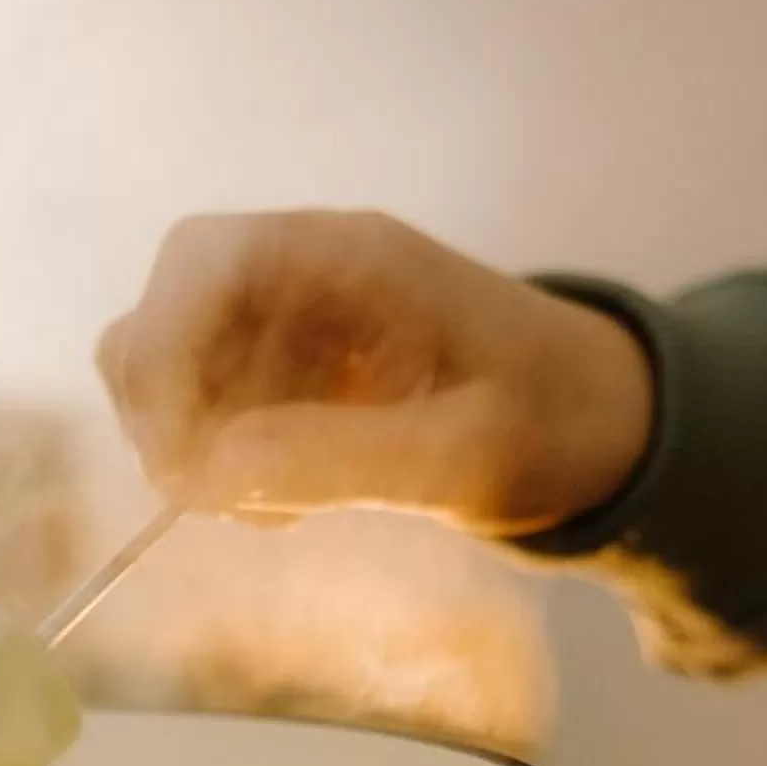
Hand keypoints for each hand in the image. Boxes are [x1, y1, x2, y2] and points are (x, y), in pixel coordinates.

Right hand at [95, 212, 654, 537]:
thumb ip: (342, 458)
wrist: (602, 425)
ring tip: (275, 509)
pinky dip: (221, 466)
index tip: (181, 457)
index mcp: (353, 256)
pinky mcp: (289, 375)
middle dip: (167, 410)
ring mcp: (291, 324)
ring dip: (193, 448)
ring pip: (172, 369)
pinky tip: (288, 503)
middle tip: (213, 500)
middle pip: (165, 312)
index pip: (202, 261)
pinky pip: (209, 412)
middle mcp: (306, 274)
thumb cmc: (554, 422)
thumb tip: (211, 472)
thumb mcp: (464, 455)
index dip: (164, 351)